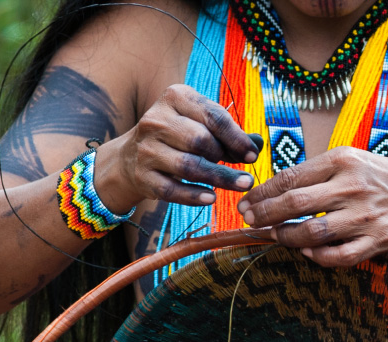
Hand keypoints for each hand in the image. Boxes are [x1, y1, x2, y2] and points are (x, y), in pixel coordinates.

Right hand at [95, 84, 260, 212]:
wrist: (129, 158)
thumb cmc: (175, 138)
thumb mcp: (198, 123)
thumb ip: (227, 133)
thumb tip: (258, 143)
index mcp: (175, 97)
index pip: (213, 116)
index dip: (237, 138)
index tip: (253, 155)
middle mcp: (156, 120)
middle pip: (200, 141)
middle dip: (226, 159)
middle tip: (245, 174)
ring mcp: (146, 149)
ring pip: (188, 166)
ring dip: (219, 178)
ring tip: (241, 186)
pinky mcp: (142, 176)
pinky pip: (172, 189)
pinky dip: (194, 196)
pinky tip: (211, 198)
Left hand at [237, 147, 387, 265]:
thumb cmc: (383, 178)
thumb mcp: (353, 160)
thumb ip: (317, 172)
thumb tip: (274, 190)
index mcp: (343, 161)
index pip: (290, 178)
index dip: (262, 193)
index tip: (247, 202)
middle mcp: (353, 187)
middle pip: (295, 204)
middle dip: (264, 215)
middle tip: (249, 220)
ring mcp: (365, 216)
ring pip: (312, 233)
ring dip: (286, 237)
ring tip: (276, 235)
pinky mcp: (376, 241)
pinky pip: (337, 256)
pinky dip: (316, 256)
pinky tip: (306, 250)